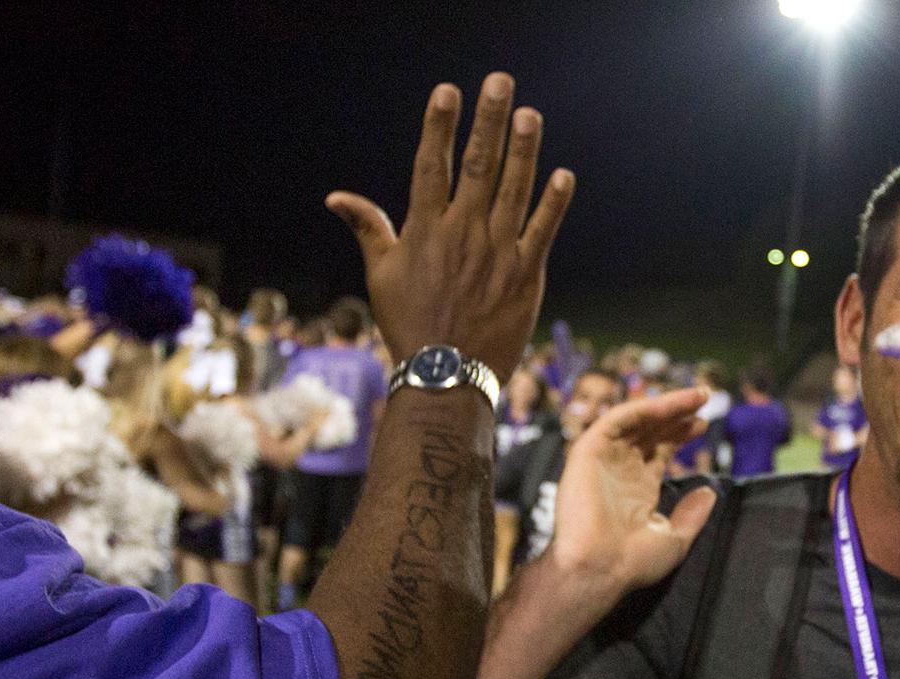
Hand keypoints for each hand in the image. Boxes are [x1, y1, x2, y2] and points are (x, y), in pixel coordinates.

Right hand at [325, 73, 574, 380]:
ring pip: (514, 190)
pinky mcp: (526, 275)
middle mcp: (462, 234)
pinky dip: (553, 203)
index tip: (447, 91)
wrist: (446, 376)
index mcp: (425, 230)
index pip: (431, 166)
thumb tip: (336, 197)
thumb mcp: (380, 274)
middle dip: (488, 121)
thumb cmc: (408, 323)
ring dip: (524, 150)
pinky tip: (564, 174)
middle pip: (477, 166)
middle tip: (499, 81)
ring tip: (530, 114)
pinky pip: (542, 231)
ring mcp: (497, 252)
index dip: (439, 126)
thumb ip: (367, 227)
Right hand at [541, 389, 718, 601]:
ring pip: (635, 420)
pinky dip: (644, 408)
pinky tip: (672, 405)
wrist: (599, 568)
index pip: (659, 451)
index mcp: (637, 489)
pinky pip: (617, 420)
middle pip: (650, 431)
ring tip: (697, 396)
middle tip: (704, 398)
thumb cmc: (633, 562)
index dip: (680, 434)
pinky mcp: (588, 452)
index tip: (702, 424)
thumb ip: (692, 515)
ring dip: (666, 405)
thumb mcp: (674, 538)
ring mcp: (603, 460)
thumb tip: (709, 492)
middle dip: (676, 414)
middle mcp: (619, 471)